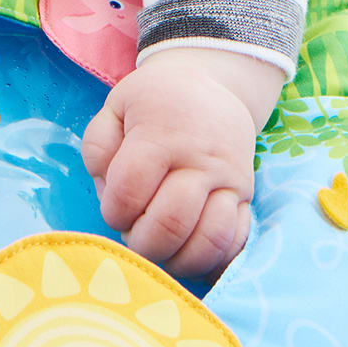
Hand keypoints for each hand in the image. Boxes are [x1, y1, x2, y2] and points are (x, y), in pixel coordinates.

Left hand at [79, 47, 285, 279]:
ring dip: (177, 259)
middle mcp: (202, 159)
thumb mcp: (115, 107)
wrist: (214, 86)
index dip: (114, 212)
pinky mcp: (248, 197)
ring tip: (161, 247)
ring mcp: (230, 180)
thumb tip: (109, 195)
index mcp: (162, 134)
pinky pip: (235, 243)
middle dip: (142, 244)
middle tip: (136, 232)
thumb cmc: (155, 101)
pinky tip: (188, 250)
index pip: (130, 192)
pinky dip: (211, 261)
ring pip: (209, 242)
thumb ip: (99, 149)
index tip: (115, 208)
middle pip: (170, 224)